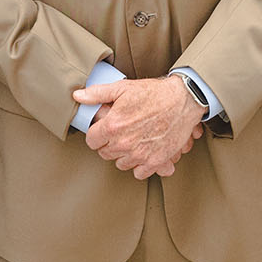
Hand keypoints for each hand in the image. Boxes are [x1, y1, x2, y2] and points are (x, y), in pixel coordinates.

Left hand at [74, 76, 203, 179]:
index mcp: (113, 126)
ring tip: (132, 141)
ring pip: (120, 163)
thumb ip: (97, 94)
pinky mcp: (156, 161)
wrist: (183, 100)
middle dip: (109, 144)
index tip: (103, 130)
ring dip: (124, 155)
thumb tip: (77, 96)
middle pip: (105, 153)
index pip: (91, 141)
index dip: (96, 135)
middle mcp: (124, 143)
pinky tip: (143, 152)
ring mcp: (140, 155)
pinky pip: (139, 173)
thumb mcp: (122, 88)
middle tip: (120, 133)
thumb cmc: (153, 93)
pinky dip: (140, 165)